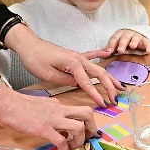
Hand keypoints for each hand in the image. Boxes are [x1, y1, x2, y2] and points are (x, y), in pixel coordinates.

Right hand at [0, 89, 97, 149]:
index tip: (82, 134)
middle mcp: (59, 110)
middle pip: (87, 113)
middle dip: (91, 128)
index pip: (78, 111)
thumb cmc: (15, 104)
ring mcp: (52, 119)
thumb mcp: (37, 105)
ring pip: (79, 127)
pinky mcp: (43, 128)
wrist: (4, 102)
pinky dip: (63, 149)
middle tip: (85, 139)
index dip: (84, 123)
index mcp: (57, 104)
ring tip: (70, 148)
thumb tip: (53, 124)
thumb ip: (48, 112)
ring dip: (79, 141)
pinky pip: (61, 140)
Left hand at [5, 24, 121, 106]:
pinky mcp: (74, 56)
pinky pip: (91, 56)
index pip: (88, 83)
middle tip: (115, 99)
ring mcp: (78, 56)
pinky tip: (108, 53)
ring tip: (120, 86)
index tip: (104, 104)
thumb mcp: (48, 75)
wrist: (29, 44)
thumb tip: (78, 84)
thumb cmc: (35, 59)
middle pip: (99, 74)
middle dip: (109, 87)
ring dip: (110, 77)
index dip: (96, 95)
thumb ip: (66, 80)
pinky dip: (100, 55)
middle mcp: (79, 59)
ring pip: (98, 67)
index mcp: (73, 64)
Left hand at [100, 29, 149, 55]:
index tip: (109, 52)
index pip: (114, 39)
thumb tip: (99, 53)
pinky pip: (148, 43)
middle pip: (125, 38)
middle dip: (122, 44)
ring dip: (134, 42)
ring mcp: (137, 36)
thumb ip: (109, 48)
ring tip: (133, 47)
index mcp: (120, 34)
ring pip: (135, 38)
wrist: (138, 33)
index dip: (111, 44)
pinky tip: (149, 52)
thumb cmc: (124, 41)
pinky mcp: (146, 40)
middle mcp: (128, 34)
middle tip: (120, 50)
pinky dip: (149, 47)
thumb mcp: (116, 43)